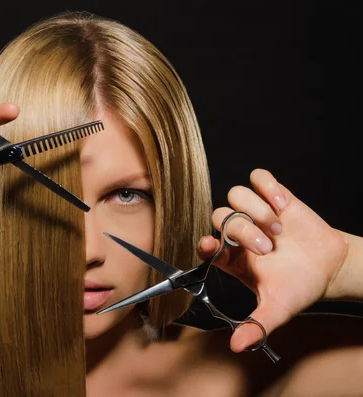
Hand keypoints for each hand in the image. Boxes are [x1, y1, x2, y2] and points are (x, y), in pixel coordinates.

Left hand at [197, 169, 348, 352]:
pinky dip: (268, 187)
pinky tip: (284, 205)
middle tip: (269, 248)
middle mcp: (237, 233)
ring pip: (235, 195)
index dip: (204, 244)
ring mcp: (253, 212)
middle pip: (220, 217)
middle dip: (243, 230)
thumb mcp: (278, 309)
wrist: (330, 267)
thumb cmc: (298, 287)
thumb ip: (257, 326)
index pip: (205, 246)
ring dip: (257, 210)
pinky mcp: (272, 196)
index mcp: (231, 258)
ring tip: (280, 229)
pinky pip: (258, 178)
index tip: (212, 247)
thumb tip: (237, 347)